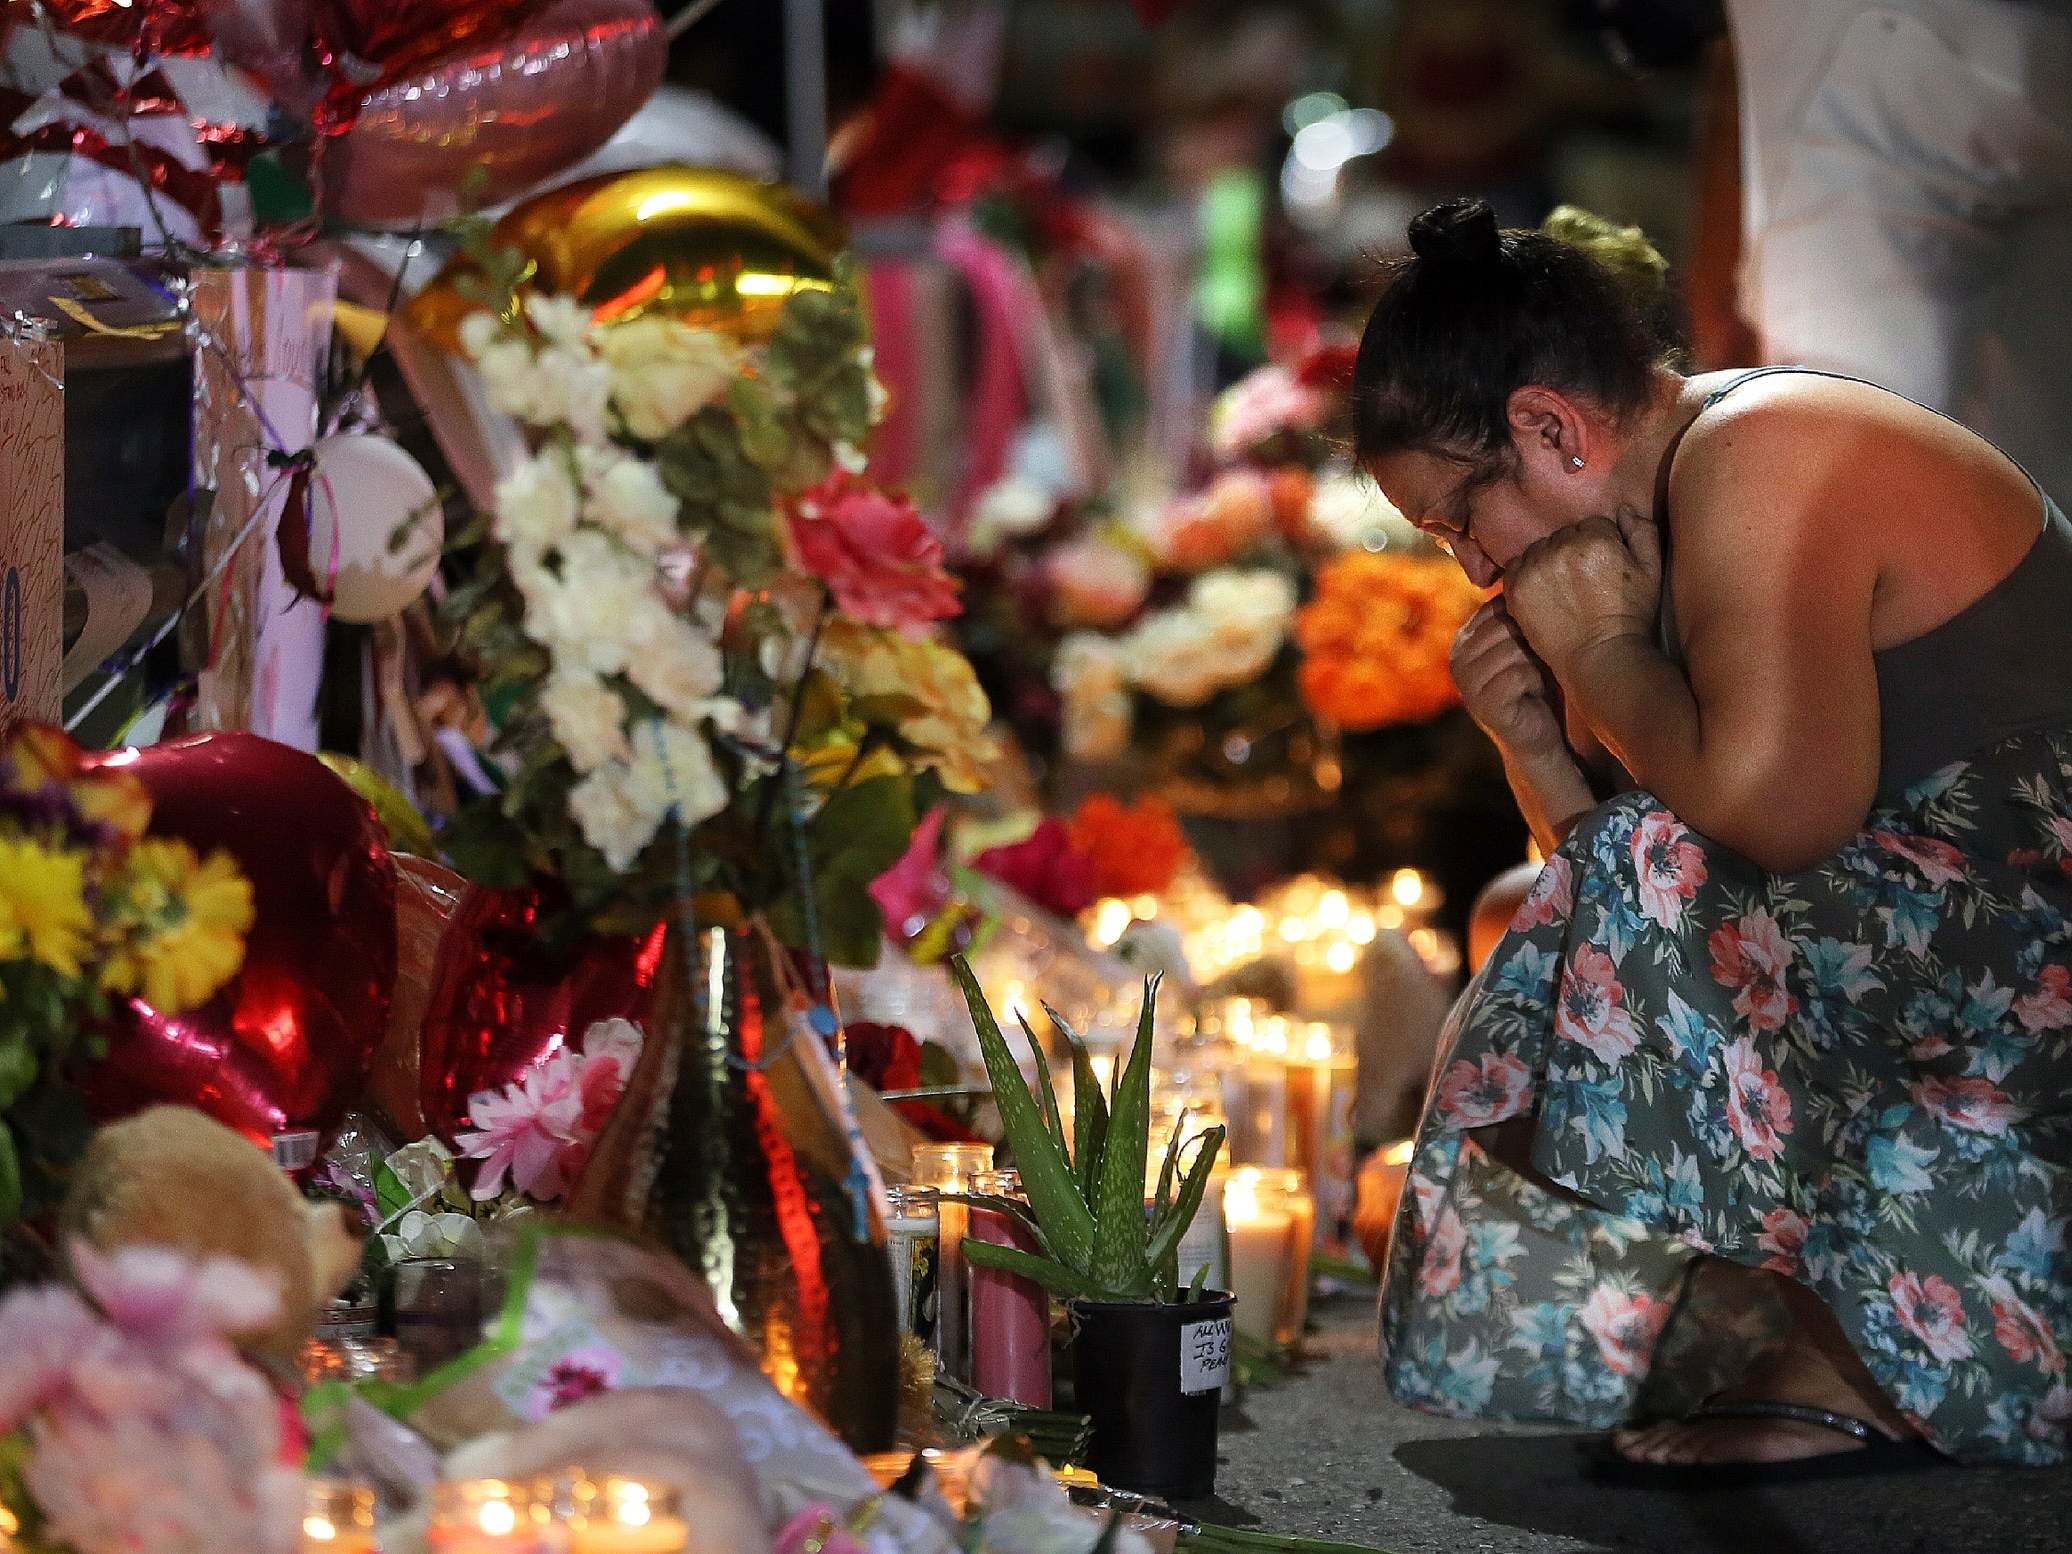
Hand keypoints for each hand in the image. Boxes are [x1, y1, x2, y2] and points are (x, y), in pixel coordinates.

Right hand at [1451, 599, 1565, 753]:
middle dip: (1535, 639)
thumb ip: (1519, 615)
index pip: (1501, 606)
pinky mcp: (1483, 703)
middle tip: (1545, 661)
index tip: (1544, 639)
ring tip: (1541, 676)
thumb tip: (1536, 567)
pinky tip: (1537, 693)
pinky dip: (1537, 682)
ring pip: (1514, 648)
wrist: (1540, 737)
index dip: (1530, 619)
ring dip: (1538, 661)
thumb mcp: (1527, 643)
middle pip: (1507, 625)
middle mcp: (1458, 656)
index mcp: (1466, 637)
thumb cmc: (1541, 684)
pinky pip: (1519, 674)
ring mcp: (1467, 681)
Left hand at [1502, 507, 1661, 685]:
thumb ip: (1643, 532)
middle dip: (1574, 550)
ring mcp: (1534, 568)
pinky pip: (1516, 566)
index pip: (1593, 524)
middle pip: (1564, 534)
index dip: (1602, 544)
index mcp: (1596, 539)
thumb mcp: (1652, 571)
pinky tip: (1542, 591)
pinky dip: (1526, 574)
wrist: (1599, 656)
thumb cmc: (1631, 615)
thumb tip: (1623, 510)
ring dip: (1548, 560)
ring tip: (1562, 587)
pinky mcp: (1515, 588)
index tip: (1604, 567)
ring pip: (1539, 548)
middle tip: (1583, 579)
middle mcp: (1561, 548)